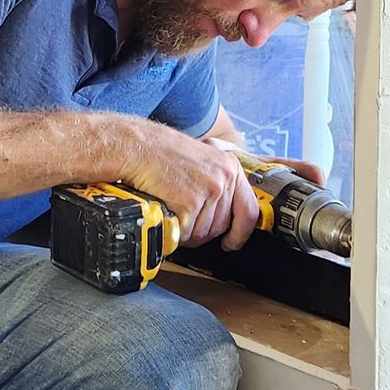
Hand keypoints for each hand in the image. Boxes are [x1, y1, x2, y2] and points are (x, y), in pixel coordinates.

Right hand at [115, 122, 264, 250]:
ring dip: (186, 231)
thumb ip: (218, 183)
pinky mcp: (191, 201)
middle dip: (202, 231)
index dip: (241, 233)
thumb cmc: (164, 153)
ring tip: (173, 212)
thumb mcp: (203, 162)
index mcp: (231, 168)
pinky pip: (186, 232)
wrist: (140, 147)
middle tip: (185, 222)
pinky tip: (167, 212)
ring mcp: (210, 190)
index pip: (249, 211)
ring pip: (203, 232)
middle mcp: (224, 178)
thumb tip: (222, 213)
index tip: (232, 243)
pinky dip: (174, 229)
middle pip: (221, 226)